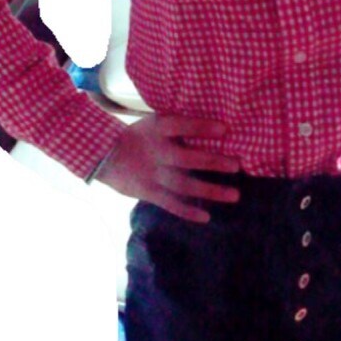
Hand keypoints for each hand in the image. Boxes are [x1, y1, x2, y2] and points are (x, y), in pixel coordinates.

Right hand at [94, 113, 240, 222]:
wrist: (103, 155)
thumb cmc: (140, 136)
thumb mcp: (154, 123)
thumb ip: (178, 126)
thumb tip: (216, 127)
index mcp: (157, 129)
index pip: (182, 126)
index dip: (202, 127)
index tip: (225, 129)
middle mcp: (156, 152)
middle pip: (187, 158)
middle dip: (213, 162)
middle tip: (237, 165)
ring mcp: (152, 174)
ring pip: (184, 185)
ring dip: (210, 191)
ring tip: (234, 195)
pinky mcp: (147, 192)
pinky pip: (170, 203)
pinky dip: (187, 212)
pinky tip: (206, 217)